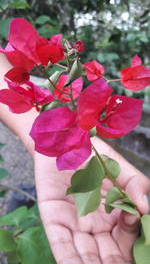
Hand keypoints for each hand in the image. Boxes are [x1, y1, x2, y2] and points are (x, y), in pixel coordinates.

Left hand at [34, 140, 149, 263]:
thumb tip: (144, 207)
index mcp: (113, 215)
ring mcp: (74, 224)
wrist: (66, 142)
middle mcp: (95, 225)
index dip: (131, 236)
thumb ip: (136, 185)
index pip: (126, 237)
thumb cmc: (95, 156)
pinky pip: (60, 243)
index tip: (130, 220)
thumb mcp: (119, 168)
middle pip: (107, 254)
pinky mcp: (54, 219)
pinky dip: (67, 259)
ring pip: (84, 254)